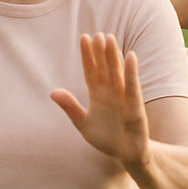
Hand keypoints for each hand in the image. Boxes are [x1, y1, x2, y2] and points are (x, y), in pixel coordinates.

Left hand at [51, 33, 151, 164]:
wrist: (127, 155)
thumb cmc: (107, 138)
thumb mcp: (83, 124)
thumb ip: (70, 107)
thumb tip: (52, 92)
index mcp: (98, 95)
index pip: (91, 71)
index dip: (87, 55)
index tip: (84, 37)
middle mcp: (111, 93)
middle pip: (104, 68)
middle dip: (100, 51)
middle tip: (97, 33)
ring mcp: (124, 98)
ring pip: (117, 73)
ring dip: (114, 56)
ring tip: (110, 38)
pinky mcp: (135, 107)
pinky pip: (133, 87)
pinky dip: (132, 72)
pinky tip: (131, 57)